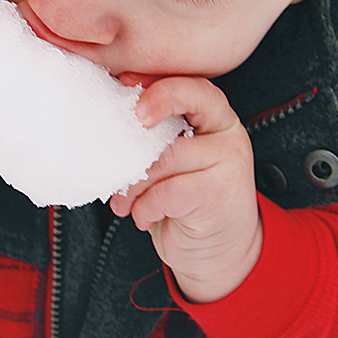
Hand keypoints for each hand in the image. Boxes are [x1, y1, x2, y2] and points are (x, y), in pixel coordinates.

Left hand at [109, 75, 262, 303]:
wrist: (219, 250)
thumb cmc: (188, 199)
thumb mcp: (174, 159)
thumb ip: (158, 135)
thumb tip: (109, 118)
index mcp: (215, 116)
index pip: (194, 87)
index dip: (162, 89)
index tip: (128, 90)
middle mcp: (227, 133)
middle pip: (179, 119)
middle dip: (138, 135)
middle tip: (114, 154)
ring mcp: (228, 163)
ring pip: (165, 159)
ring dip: (134, 184)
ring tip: (125, 200)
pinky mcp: (219, 195)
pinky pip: (166, 193)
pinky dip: (145, 208)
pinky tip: (144, 216)